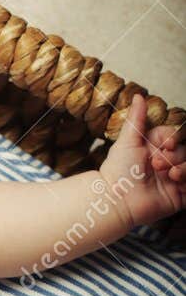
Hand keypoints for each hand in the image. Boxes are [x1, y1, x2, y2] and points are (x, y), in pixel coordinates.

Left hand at [100, 93, 185, 231]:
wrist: (116, 200)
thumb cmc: (118, 172)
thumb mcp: (128, 141)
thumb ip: (136, 119)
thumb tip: (139, 96)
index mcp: (155, 148)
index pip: (175, 137)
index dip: (174, 139)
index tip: (165, 145)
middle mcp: (166, 162)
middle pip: (184, 151)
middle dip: (175, 156)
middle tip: (156, 165)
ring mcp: (173, 179)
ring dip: (184, 168)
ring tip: (170, 176)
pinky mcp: (179, 196)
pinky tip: (176, 182)